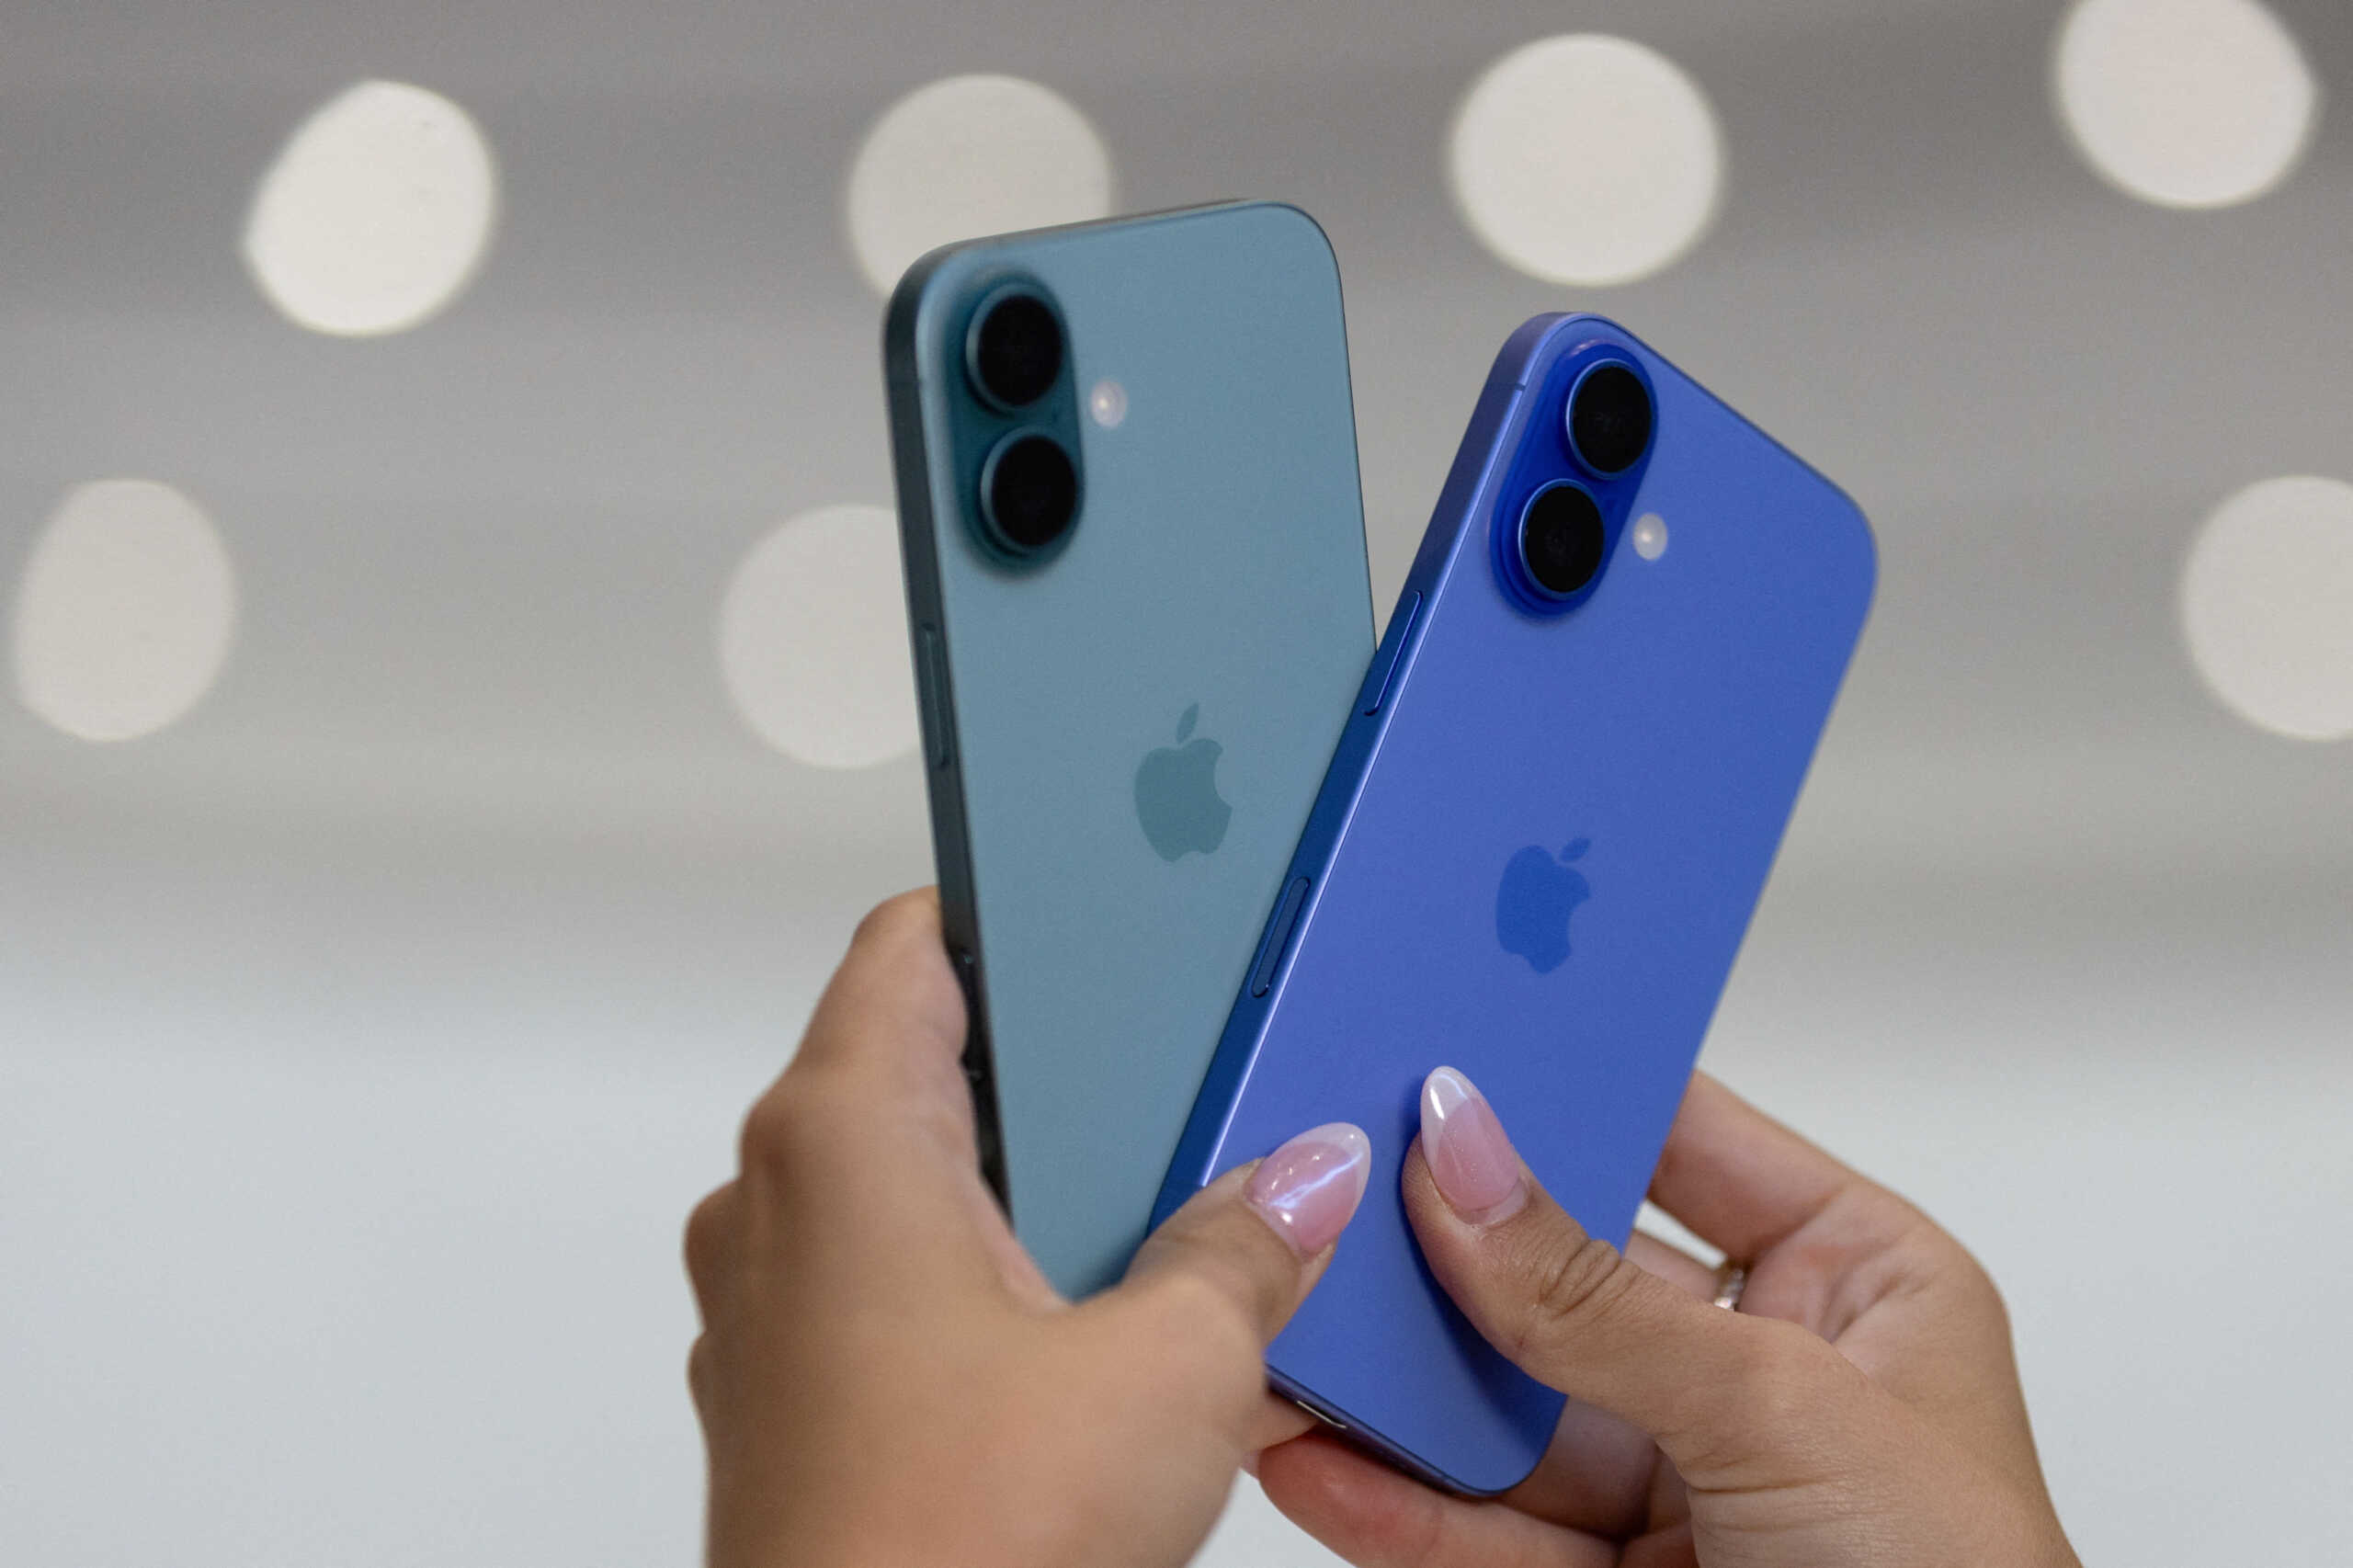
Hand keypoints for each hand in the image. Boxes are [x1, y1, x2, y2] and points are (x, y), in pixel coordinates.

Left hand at [684, 889, 1373, 1567]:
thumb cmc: (953, 1549)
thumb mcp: (1170, 1367)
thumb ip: (1246, 1243)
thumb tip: (1303, 1179)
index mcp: (840, 1136)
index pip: (909, 944)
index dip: (1011, 910)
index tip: (1097, 899)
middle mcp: (776, 1204)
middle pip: (921, 1063)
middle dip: (1057, 1066)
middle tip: (1176, 1060)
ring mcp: (773, 1307)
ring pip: (912, 1186)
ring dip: (1030, 1187)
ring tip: (1162, 1198)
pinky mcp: (798, 1398)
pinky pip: (897, 1287)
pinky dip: (989, 1281)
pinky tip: (1099, 1324)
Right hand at [1259, 1068, 2079, 1567]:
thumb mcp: (1787, 1412)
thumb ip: (1603, 1300)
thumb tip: (1465, 1160)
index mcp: (1858, 1280)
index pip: (1684, 1137)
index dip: (1568, 1087)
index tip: (1442, 1049)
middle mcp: (1768, 1372)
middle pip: (1568, 1277)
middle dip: (1446, 1250)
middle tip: (1333, 1194)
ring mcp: (1686, 1485)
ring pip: (1507, 1413)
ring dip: (1396, 1386)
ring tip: (1289, 1334)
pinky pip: (1486, 1533)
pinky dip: (1393, 1501)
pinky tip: (1316, 1457)